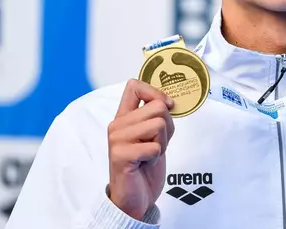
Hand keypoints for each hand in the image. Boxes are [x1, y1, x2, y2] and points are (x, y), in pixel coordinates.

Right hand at [107, 79, 175, 219]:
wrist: (136, 199)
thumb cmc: (145, 167)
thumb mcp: (154, 137)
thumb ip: (157, 117)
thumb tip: (169, 102)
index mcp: (124, 117)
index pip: (134, 86)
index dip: (156, 93)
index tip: (167, 107)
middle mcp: (117, 125)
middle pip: (157, 107)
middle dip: (166, 128)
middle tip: (155, 145)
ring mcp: (116, 140)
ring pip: (158, 124)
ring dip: (162, 142)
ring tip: (150, 155)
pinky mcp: (120, 155)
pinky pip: (154, 146)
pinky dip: (156, 156)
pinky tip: (145, 164)